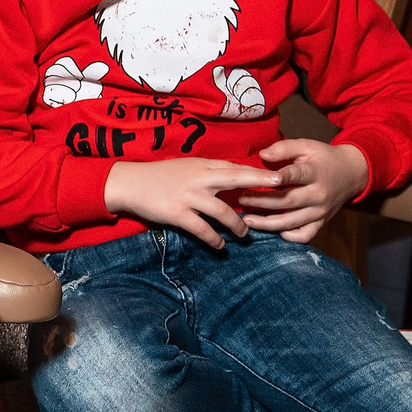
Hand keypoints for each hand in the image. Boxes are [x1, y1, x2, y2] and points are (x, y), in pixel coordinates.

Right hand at [103, 156, 283, 249]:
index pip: (235, 167)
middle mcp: (199, 179)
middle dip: (259, 182)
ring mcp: (189, 196)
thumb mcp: (186, 167)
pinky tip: (220, 245)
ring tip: (245, 234)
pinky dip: (213, 238)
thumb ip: (208, 172)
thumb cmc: (159, 176)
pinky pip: (201, 228)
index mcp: (202, 166)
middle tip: (281, 187)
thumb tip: (235, 177)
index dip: (258, 172)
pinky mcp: (177, 213)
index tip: (280, 174)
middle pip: (236, 179)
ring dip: (237, 225)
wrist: (129, 183)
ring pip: (222, 211)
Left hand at [239, 139, 369, 242]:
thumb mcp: (307, 146)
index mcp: (315, 172)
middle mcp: (319, 194)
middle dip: (262, 202)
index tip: (259, 179)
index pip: (296, 175)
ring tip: (247, 220)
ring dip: (267, 223)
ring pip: (292, 222)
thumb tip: (262, 155)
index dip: (280, 177)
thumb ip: (284, 148)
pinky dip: (290, 237)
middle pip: (288, 202)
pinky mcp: (322, 221)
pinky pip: (306, 235)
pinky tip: (274, 232)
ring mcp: (321, 210)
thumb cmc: (323, 158)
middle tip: (241, 199)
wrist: (352, 172)